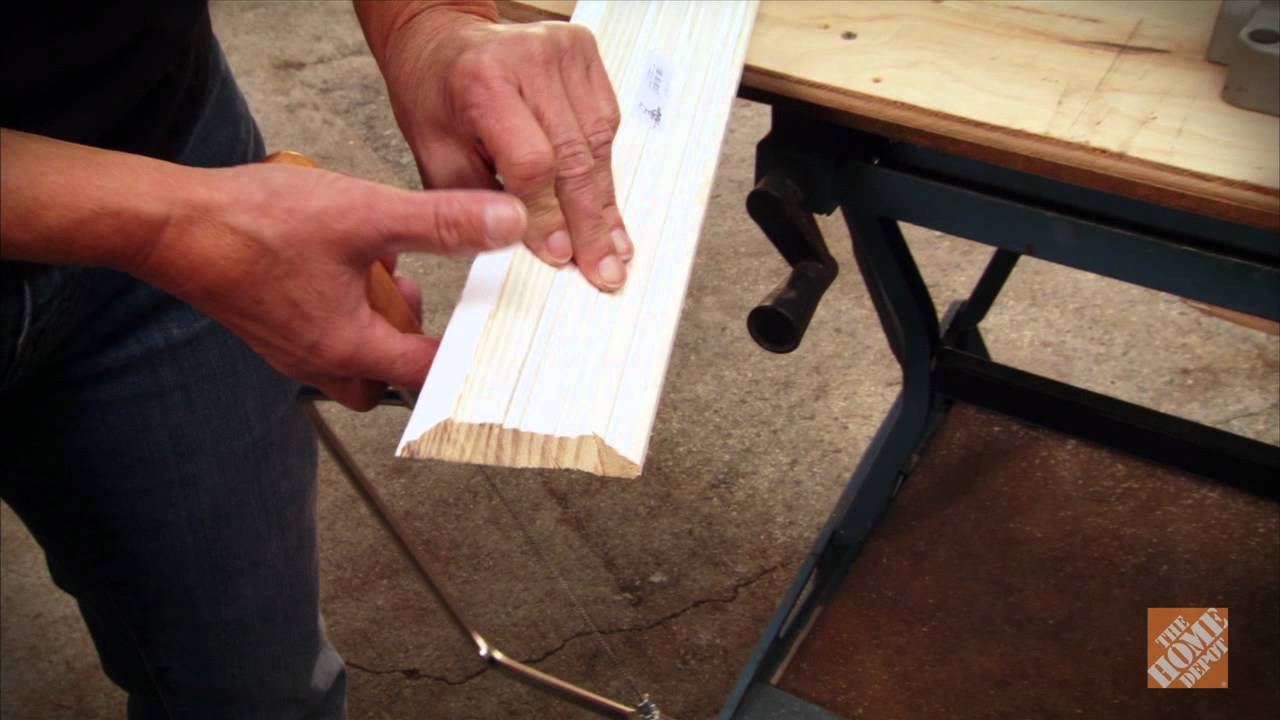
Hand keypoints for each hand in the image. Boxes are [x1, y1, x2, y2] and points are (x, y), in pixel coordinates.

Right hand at [136, 162, 526, 409]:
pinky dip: (341, 305)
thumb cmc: (252, 225)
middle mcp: (316, 359)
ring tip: (380, 269)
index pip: (425, 373)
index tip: (485, 335)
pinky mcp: (267, 323)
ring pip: (351, 355)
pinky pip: (318, 331)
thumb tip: (502, 225)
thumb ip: (439, 224)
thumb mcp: (365, 215)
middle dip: (410, 345)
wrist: (165, 224)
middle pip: (385, 378)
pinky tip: (340, 257)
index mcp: (347, 347)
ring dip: (375, 321)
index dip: (462, 355)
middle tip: (419, 301)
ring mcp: (287, 346)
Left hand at [365, 7, 632, 290]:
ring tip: (612, 247)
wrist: (443, 43)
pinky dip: (605, 169)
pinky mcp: (585, 52)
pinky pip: (607, 124)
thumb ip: (477, 203)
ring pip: (599, 144)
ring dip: (604, 202)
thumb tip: (532, 249)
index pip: (532, 162)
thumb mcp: (434, 156)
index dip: (548, 215)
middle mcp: (530, 57)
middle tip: (603, 270)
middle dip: (589, 223)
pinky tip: (605, 205)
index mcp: (482, 81)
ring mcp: (564, 50)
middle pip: (575, 156)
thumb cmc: (435, 97)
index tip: (558, 255)